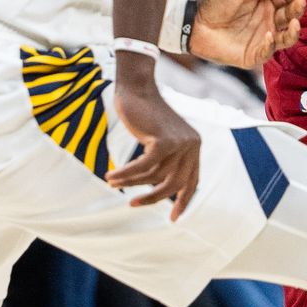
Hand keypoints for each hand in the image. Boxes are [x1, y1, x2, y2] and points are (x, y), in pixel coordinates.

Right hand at [106, 73, 201, 220]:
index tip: (172, 219)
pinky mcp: (163, 140)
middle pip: (175, 184)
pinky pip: (143, 168)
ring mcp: (180, 142)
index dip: (183, 201)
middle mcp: (192, 145)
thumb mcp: (159, 139)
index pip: (192, 181)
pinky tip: (112, 177)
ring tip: (113, 182)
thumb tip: (161, 189)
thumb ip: (165, 160)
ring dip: (131, 182)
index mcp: (194, 146)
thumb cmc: (143, 114)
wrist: (137, 87)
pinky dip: (126, 175)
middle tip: (133, 204)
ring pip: (154, 176)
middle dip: (153, 198)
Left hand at [188, 0, 305, 67]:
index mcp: (265, 3)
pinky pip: (269, 52)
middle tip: (300, 0)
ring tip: (294, 22)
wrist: (195, 23)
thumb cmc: (215, 1)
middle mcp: (267, 21)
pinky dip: (271, 45)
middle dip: (298, 8)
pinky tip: (269, 35)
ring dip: (294, 30)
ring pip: (287, 38)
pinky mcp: (253, 54)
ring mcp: (262, 38)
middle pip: (291, 16)